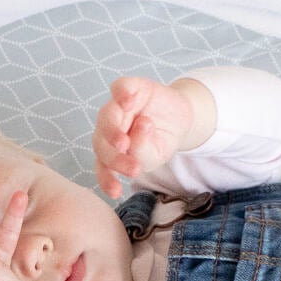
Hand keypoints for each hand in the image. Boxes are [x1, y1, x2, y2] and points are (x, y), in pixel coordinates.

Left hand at [92, 76, 201, 197]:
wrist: (179, 117)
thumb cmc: (161, 140)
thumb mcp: (156, 155)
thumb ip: (142, 151)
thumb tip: (139, 130)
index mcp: (110, 150)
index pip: (102, 166)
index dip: (107, 179)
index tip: (116, 193)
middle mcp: (108, 129)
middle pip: (101, 143)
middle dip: (115, 158)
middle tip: (134, 169)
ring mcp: (117, 107)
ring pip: (107, 117)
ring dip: (114, 131)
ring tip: (126, 143)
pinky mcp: (129, 88)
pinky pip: (119, 87)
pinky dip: (122, 94)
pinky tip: (129, 101)